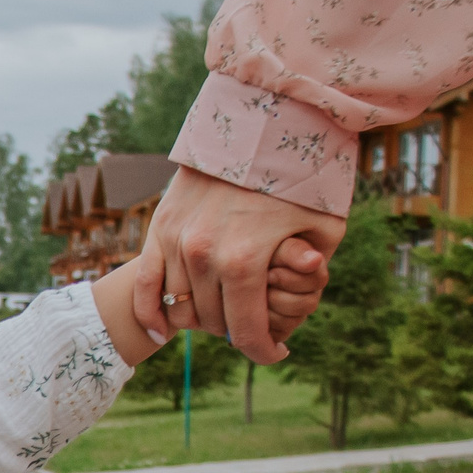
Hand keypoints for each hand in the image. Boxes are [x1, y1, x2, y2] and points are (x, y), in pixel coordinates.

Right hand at [128, 166, 345, 362]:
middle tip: (255, 325)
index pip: (247, 331)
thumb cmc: (301, 174)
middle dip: (236, 331)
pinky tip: (161, 331)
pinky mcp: (160, 228)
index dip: (263, 351)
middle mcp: (204, 256)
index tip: (277, 352)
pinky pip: (146, 286)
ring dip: (201, 321)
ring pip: (180, 308)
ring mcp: (177, 242)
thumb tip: (298, 308)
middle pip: (213, 322)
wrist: (259, 120)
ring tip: (224, 316)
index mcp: (245, 261)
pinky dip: (151, 312)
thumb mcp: (326, 226)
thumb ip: (314, 272)